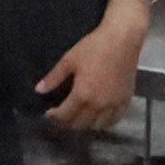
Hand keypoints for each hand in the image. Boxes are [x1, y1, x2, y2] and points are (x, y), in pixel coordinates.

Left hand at [37, 0, 154, 131]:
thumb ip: (54, 77)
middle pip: (80, 124)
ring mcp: (114, 104)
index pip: (65, 116)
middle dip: (68, 122)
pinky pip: (115, 119)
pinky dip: (105, 122)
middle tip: (61, 116)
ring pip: (97, 126)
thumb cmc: (95, 46)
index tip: (49, 114)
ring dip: (86, 124)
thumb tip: (39, 90)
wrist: (123, 38)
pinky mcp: (126, 100)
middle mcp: (98, 104)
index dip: (54, 118)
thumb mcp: (70, 59)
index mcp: (83, 95)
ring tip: (79, 117)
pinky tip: (99, 118)